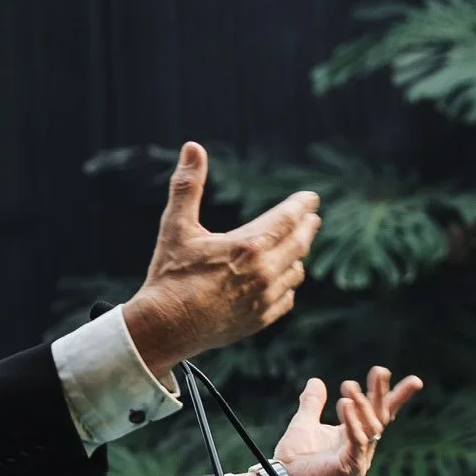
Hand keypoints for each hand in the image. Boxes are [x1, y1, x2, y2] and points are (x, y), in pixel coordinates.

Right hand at [121, 142, 320, 377]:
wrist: (164, 328)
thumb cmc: (169, 276)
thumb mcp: (175, 227)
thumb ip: (188, 186)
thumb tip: (193, 147)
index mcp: (248, 245)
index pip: (288, 218)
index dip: (302, 205)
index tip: (311, 198)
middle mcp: (264, 272)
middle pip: (299, 243)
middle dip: (307, 227)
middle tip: (311, 217)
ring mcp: (265, 299)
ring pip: (296, 271)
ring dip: (297, 256)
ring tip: (295, 247)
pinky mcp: (260, 320)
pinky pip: (287, 297)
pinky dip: (288, 284)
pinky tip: (282, 279)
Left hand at [254, 367, 422, 475]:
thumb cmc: (295, 456)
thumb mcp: (304, 422)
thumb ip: (312, 403)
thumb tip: (316, 381)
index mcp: (355, 436)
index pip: (380, 414)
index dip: (395, 397)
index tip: (415, 381)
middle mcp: (363, 448)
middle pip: (379, 417)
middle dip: (381, 393)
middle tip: (380, 370)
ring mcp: (359, 459)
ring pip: (370, 428)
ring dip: (361, 404)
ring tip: (348, 386)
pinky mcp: (351, 467)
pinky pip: (357, 441)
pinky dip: (353, 422)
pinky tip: (345, 404)